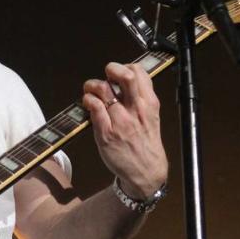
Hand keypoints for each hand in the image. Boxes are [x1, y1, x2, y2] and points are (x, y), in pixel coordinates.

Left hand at [83, 62, 168, 197]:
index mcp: (150, 104)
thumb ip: (141, 99)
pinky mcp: (106, 133)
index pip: (140, 72)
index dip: (126, 67)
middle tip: (105, 75)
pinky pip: (94, 108)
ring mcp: (121, 121)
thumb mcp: (152, 117)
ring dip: (92, 85)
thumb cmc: (146, 144)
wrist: (146, 171)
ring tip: (91, 91)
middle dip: (112, 68)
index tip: (118, 74)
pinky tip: (88, 104)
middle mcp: (137, 110)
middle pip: (126, 76)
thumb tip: (125, 80)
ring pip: (104, 89)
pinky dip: (88, 101)